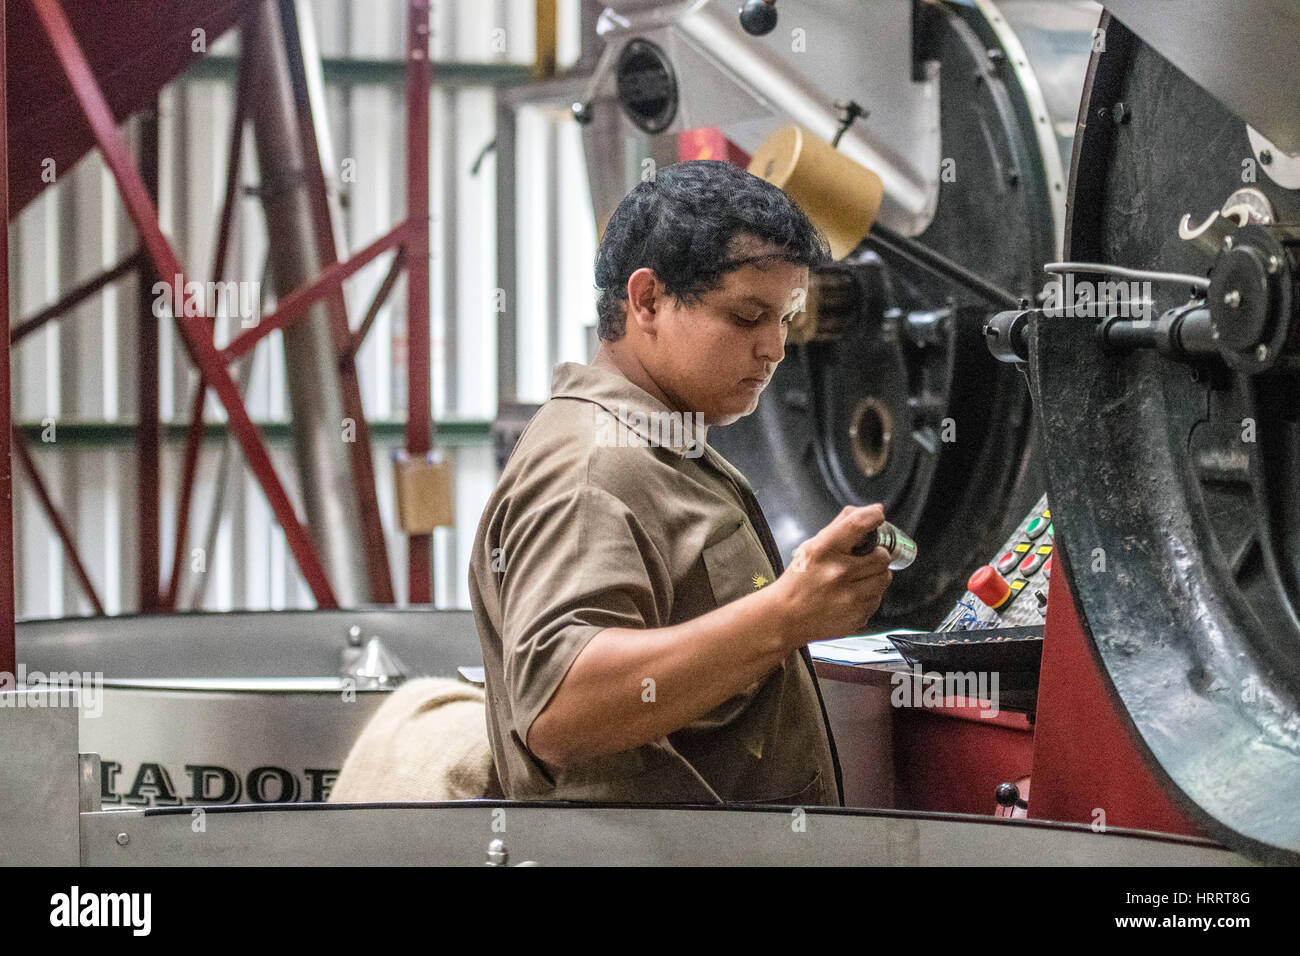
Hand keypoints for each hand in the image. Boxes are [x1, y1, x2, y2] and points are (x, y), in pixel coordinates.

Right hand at [766, 504, 894, 647]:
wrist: (785, 618)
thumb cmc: (798, 581)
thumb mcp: (810, 548)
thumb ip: (839, 527)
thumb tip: (869, 511)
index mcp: (823, 551)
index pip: (857, 524)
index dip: (873, 517)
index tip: (877, 516)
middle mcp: (838, 573)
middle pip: (882, 556)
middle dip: (878, 555)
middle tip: (867, 558)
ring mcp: (849, 597)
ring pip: (884, 579)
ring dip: (876, 576)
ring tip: (857, 580)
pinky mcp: (857, 616)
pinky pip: (877, 600)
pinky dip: (869, 597)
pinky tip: (851, 597)